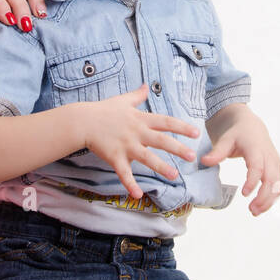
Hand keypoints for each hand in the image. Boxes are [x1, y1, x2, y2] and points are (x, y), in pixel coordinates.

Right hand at [72, 84, 200, 199]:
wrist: (82, 121)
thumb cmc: (102, 110)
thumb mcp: (122, 100)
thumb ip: (137, 95)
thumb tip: (146, 85)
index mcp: (140, 119)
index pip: (165, 122)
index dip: (182, 127)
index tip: (196, 133)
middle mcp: (136, 132)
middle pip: (161, 140)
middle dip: (177, 148)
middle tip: (192, 156)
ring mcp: (126, 145)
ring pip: (146, 157)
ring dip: (161, 167)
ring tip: (174, 175)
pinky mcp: (114, 157)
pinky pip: (124, 172)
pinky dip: (130, 184)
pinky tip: (137, 194)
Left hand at [200, 113, 279, 215]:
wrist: (251, 126)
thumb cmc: (237, 134)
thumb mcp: (225, 140)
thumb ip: (216, 152)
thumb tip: (204, 161)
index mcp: (256, 148)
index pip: (257, 167)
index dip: (252, 181)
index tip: (244, 194)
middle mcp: (269, 156)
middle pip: (272, 180)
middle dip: (263, 197)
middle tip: (251, 210)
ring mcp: (276, 163)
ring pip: (278, 185)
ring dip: (269, 200)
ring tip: (254, 212)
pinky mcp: (278, 168)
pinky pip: (279, 185)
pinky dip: (273, 198)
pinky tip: (261, 206)